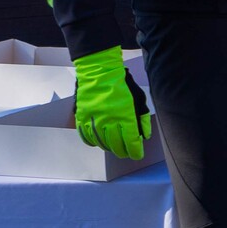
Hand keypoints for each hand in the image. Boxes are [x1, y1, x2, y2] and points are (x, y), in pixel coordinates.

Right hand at [71, 46, 152, 160]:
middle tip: (127, 153)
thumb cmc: (122, 86)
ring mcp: (93, 119)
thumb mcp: (139, 100)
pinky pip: (85, 136)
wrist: (100, 72)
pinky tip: (98, 143)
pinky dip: (92, 143)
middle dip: (123, 151)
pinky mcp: (81, 117)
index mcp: (125, 116)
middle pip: (116, 145)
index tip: (137, 155)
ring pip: (101, 143)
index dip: (135, 151)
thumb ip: (143, 119)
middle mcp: (108, 120)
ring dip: (109, 148)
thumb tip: (145, 136)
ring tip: (114, 148)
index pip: (131, 141)